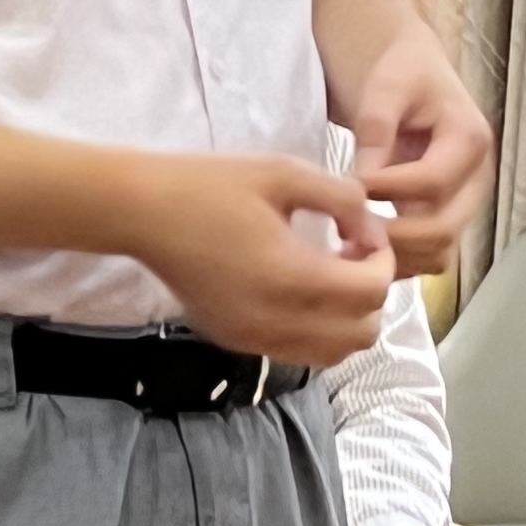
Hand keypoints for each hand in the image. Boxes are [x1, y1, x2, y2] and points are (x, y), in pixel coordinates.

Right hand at [125, 152, 390, 364]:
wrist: (142, 213)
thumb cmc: (210, 185)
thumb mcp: (284, 172)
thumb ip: (342, 198)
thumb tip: (370, 225)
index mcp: (291, 278)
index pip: (371, 292)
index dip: (383, 260)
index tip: (364, 231)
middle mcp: (276, 321)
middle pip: (362, 334)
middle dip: (371, 293)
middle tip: (351, 254)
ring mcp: (254, 339)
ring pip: (334, 352)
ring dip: (347, 317)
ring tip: (328, 273)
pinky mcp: (236, 342)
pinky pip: (300, 352)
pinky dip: (317, 329)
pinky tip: (299, 288)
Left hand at [346, 23, 493, 279]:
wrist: (415, 76)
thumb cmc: (402, 74)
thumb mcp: (386, 87)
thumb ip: (376, 130)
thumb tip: (362, 184)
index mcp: (470, 138)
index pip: (432, 182)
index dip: (389, 191)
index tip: (350, 185)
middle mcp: (478, 179)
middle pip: (443, 228)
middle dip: (391, 235)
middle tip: (346, 227)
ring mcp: (466, 204)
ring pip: (439, 252)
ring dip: (395, 256)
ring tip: (349, 244)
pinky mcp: (449, 220)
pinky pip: (431, 257)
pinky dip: (399, 263)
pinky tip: (361, 249)